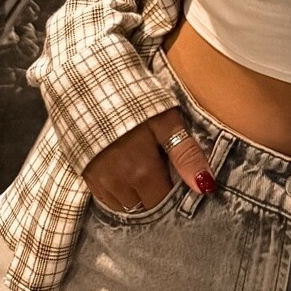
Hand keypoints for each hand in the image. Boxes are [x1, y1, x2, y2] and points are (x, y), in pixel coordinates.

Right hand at [82, 107, 215, 210]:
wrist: (83, 84)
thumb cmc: (131, 99)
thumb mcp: (164, 120)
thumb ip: (186, 154)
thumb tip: (206, 186)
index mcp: (142, 173)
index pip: (166, 201)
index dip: (175, 190)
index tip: (176, 172)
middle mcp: (119, 185)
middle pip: (146, 207)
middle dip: (157, 193)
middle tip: (160, 166)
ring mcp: (99, 183)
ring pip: (126, 206)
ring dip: (137, 195)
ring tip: (141, 168)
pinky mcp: (84, 177)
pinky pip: (107, 200)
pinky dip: (118, 193)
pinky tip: (123, 171)